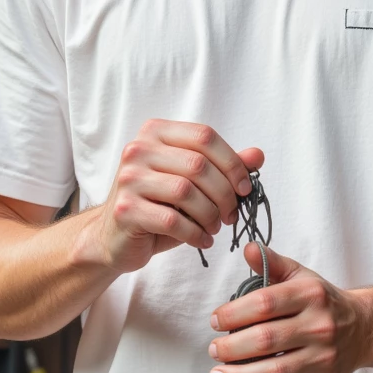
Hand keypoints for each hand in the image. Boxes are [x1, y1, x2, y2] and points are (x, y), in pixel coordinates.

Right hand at [91, 120, 263, 273]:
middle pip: (198, 165)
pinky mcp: (125, 210)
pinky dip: (195, 234)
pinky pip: (172, 220)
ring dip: (210, 215)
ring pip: (186, 192)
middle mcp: (138, 150)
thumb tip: (258, 156)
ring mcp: (128, 179)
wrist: (114, 237)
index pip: (204, 136)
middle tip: (231, 215)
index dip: (233, 163)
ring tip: (214, 227)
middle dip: (225, 194)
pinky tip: (201, 240)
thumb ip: (223, 166)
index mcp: (155, 133)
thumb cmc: (158, 206)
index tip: (246, 189)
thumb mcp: (192, 182)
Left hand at [207, 244, 371, 372]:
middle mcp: (319, 327)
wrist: (365, 328)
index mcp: (310, 295)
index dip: (234, 313)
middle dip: (232, 348)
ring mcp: (323, 358)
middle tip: (213, 350)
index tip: (215, 321)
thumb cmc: (324, 302)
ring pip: (275, 372)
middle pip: (266, 340)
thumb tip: (248, 249)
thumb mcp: (302, 277)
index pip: (265, 304)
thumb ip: (273, 264)